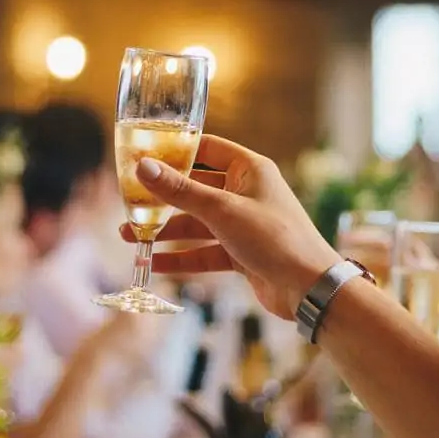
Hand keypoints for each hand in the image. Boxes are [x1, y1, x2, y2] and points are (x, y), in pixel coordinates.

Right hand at [121, 135, 341, 319]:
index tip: (144, 157)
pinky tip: (154, 262)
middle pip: (196, 188)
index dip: (175, 152)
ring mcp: (244, 224)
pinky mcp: (242, 252)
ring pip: (197, 222)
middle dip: (163, 199)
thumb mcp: (222, 211)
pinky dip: (181, 257)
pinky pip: (205, 250)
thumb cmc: (276, 238)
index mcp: (249, 169)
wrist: (309, 288)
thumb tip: (144, 168)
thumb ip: (180, 191)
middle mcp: (247, 192)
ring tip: (131, 237)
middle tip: (129, 203)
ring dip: (166, 230)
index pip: (206, 149)